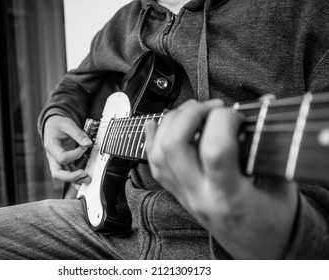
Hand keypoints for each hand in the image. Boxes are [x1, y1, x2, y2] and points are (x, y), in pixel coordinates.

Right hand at [43, 115, 91, 183]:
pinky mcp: (63, 163)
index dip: (75, 155)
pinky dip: (75, 178)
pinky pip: (67, 173)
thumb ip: (78, 134)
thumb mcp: (68, 124)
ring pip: (62, 176)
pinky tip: (83, 180)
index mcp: (51, 146)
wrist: (52, 125)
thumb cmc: (58, 125)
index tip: (84, 148)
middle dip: (71, 177)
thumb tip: (88, 143)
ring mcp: (57, 161)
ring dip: (75, 179)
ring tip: (87, 179)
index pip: (62, 157)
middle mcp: (52, 157)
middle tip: (84, 174)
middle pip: (57, 173)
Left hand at [145, 99, 297, 258]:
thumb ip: (268, 146)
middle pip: (174, 146)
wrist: (258, 248)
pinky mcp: (177, 193)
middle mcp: (199, 195)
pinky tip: (158, 123)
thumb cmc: (273, 220)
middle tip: (212, 108)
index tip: (237, 114)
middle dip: (190, 114)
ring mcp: (184, 195)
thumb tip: (263, 105)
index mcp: (230, 196)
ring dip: (170, 122)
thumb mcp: (281, 185)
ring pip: (158, 153)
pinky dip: (152, 139)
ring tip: (192, 111)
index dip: (223, 120)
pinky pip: (154, 164)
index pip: (214, 150)